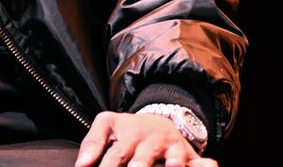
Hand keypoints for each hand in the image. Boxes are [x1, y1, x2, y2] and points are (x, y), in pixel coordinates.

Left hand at [75, 111, 217, 166]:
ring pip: (172, 157)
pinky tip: (196, 166)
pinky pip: (198, 161)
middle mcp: (151, 139)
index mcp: (129, 134)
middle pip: (143, 158)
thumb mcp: (108, 125)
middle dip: (138, 166)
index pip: (116, 155)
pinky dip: (201, 165)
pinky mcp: (188, 154)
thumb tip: (81, 164)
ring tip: (171, 166)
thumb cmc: (129, 129)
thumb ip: (92, 142)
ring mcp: (171, 146)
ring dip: (172, 163)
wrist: (161, 120)